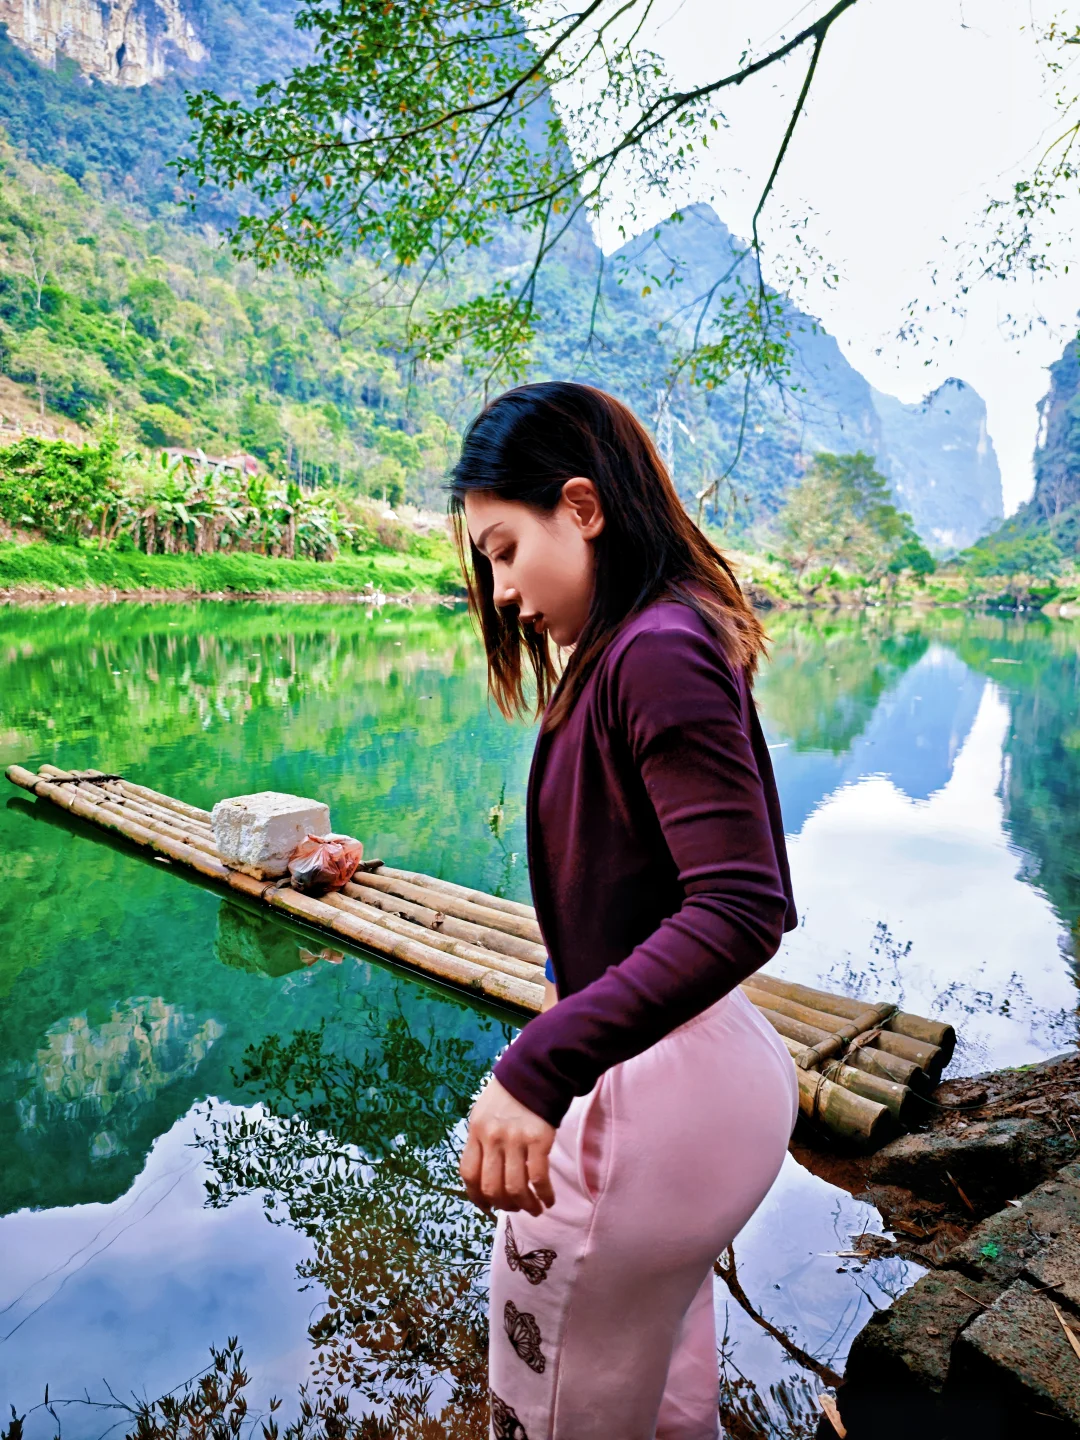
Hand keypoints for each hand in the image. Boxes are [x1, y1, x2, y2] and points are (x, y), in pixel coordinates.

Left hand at [460, 1077, 556, 1215]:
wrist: (536, 1070)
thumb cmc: (509, 1094)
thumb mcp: (484, 1113)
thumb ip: (481, 1140)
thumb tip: (483, 1175)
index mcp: (476, 1131)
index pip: (468, 1174)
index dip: (476, 1197)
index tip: (487, 1207)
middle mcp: (492, 1138)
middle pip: (491, 1187)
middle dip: (504, 1205)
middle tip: (515, 1208)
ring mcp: (515, 1139)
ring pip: (515, 1187)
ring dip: (525, 1205)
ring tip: (535, 1210)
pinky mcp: (539, 1139)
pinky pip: (538, 1177)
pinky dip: (544, 1194)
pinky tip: (548, 1199)